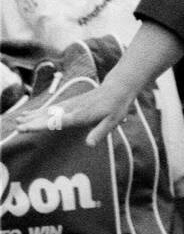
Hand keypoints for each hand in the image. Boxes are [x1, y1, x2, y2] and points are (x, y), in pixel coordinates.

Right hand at [16, 80, 132, 147]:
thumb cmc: (116, 107)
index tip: (30, 127)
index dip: (44, 124)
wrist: (117, 88)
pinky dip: (40, 111)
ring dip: (33, 115)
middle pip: (50, 116)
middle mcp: (73, 108)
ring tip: (18, 120)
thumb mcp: (112, 121)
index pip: (59, 121)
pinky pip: (52, 107)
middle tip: (17, 127)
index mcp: (82, 114)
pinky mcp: (70, 103)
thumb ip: (100, 132)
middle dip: (33, 121)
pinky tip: (31, 114)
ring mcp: (71, 104)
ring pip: (48, 110)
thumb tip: (89, 144)